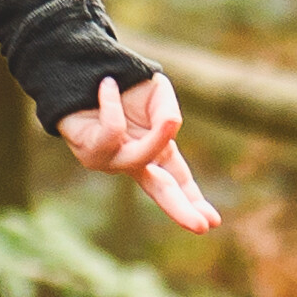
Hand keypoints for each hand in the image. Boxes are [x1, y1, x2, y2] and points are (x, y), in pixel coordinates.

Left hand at [57, 75, 219, 232]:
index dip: (194, 200)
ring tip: (170, 119)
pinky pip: (111, 133)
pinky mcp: (88, 150)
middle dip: (180, 207)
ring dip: (157, 139)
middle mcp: (133, 161)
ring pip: (138, 158)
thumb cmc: (123, 84)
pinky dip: (112, 106)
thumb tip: (171, 126)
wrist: (84, 69)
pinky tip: (108, 86)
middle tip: (201, 227)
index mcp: (156, 151)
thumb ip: (167, 112)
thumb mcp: (157, 92)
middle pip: (161, 190)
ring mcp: (110, 160)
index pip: (178, 181)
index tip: (212, 222)